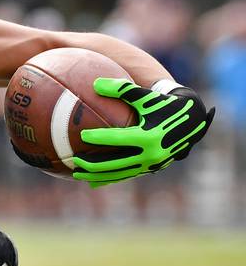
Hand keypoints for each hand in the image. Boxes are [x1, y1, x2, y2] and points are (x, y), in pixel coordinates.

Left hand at [73, 78, 214, 186]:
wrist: (191, 120)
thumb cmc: (164, 103)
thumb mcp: (145, 95)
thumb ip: (122, 89)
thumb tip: (96, 83)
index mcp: (149, 135)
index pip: (118, 139)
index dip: (99, 138)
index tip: (82, 136)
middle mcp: (150, 154)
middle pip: (114, 163)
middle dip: (92, 164)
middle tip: (73, 160)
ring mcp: (150, 164)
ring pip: (118, 174)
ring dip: (96, 176)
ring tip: (76, 174)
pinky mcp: (150, 169)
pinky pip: (126, 176)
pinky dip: (109, 179)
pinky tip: (92, 182)